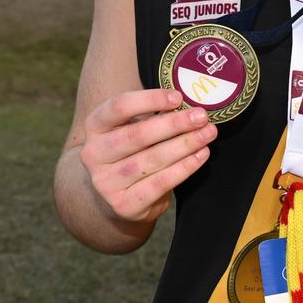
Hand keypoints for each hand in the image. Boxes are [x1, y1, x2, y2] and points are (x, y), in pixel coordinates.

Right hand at [80, 89, 216, 223]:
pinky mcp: (123, 205)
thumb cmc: (133, 150)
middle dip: (175, 124)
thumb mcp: (134, 126)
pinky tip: (201, 155)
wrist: (118, 194)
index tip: (178, 97)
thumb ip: (154, 114)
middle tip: (202, 116)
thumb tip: (189, 104)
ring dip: (184, 145)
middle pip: (138, 135)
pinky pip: (159, 184)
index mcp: (95, 126)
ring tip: (208, 134)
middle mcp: (94, 153)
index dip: (150, 100)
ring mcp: (106, 182)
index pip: (119, 106)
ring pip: (151, 160)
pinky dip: (184, 168)